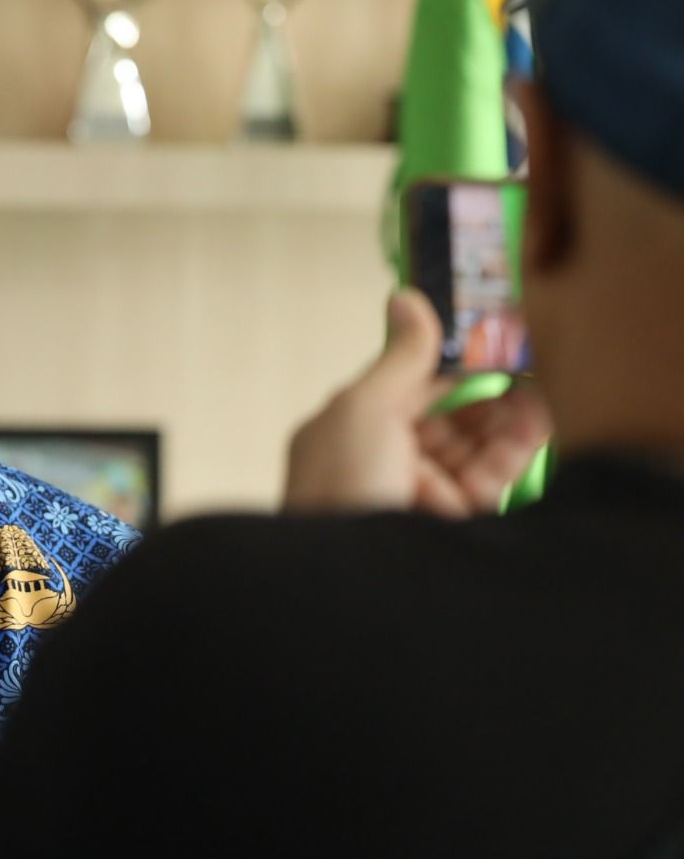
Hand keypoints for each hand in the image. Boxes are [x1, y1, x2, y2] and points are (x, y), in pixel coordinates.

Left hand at [283, 289, 551, 517]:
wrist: (348, 584)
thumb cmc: (342, 486)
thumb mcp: (364, 408)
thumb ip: (399, 358)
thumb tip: (405, 296)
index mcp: (350, 430)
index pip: (410, 390)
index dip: (453, 368)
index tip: (499, 346)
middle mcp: (380, 464)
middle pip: (445, 422)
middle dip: (486, 398)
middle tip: (529, 374)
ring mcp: (414, 501)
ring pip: (471, 452)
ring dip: (504, 425)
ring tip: (538, 401)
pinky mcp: (449, 532)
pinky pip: (487, 486)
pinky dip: (512, 458)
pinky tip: (536, 431)